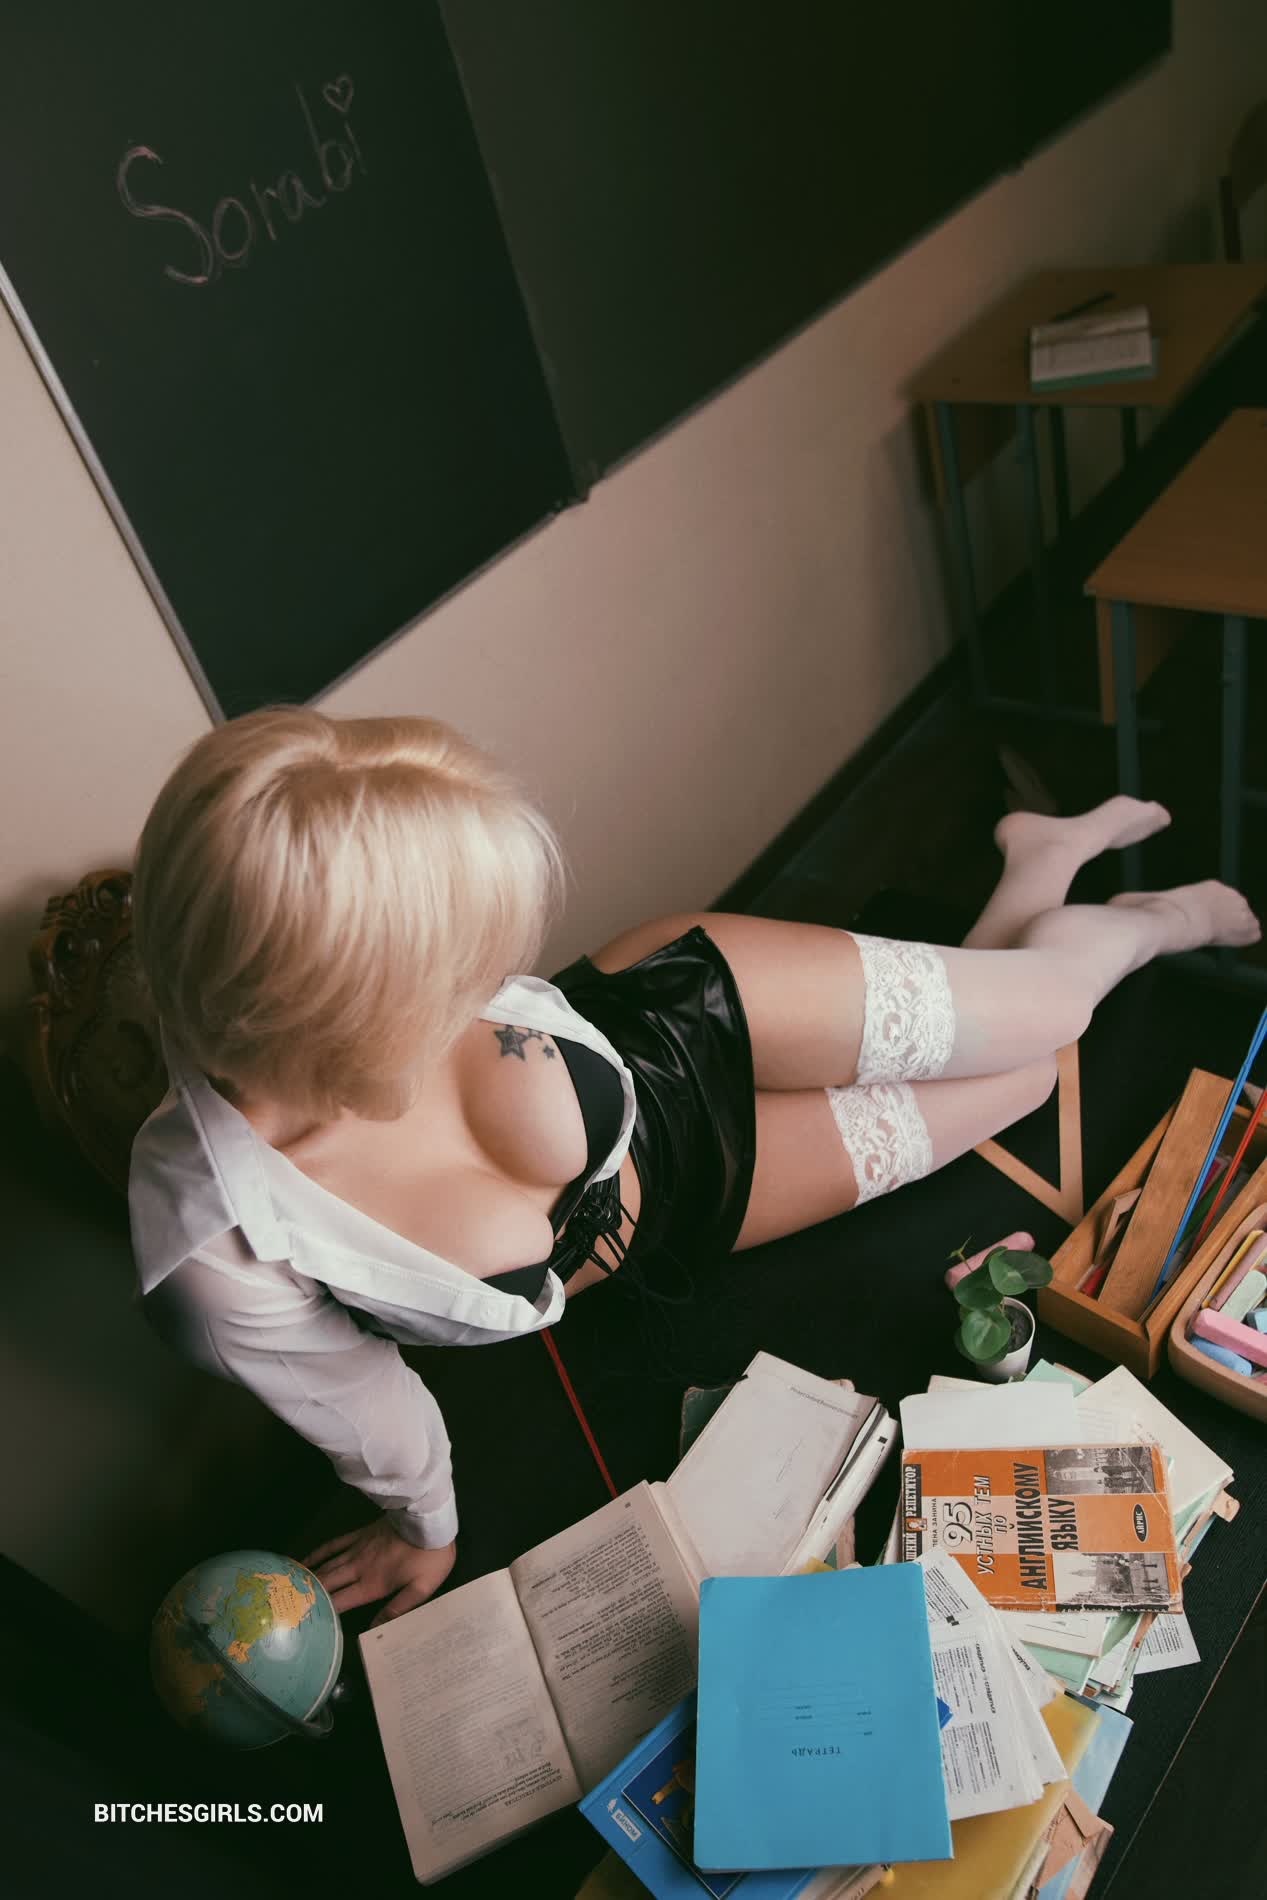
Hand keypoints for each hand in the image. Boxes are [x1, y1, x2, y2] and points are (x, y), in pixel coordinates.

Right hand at [303, 1518, 456, 1626]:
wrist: (429, 1519)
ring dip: (308, 1578)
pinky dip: (317, 1553)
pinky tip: (305, 1561)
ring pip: (326, 1566)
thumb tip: (373, 1631)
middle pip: (327, 1584)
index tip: (305, 1623)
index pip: (340, 1602)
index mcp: (371, 1584)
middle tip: (288, 1609)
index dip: (322, 1613)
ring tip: (289, 1590)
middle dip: (307, 1597)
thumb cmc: (428, 1557)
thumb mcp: (421, 1589)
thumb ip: (396, 1610)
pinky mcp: (359, 1534)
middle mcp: (357, 1568)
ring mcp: (356, 1549)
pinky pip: (333, 1544)